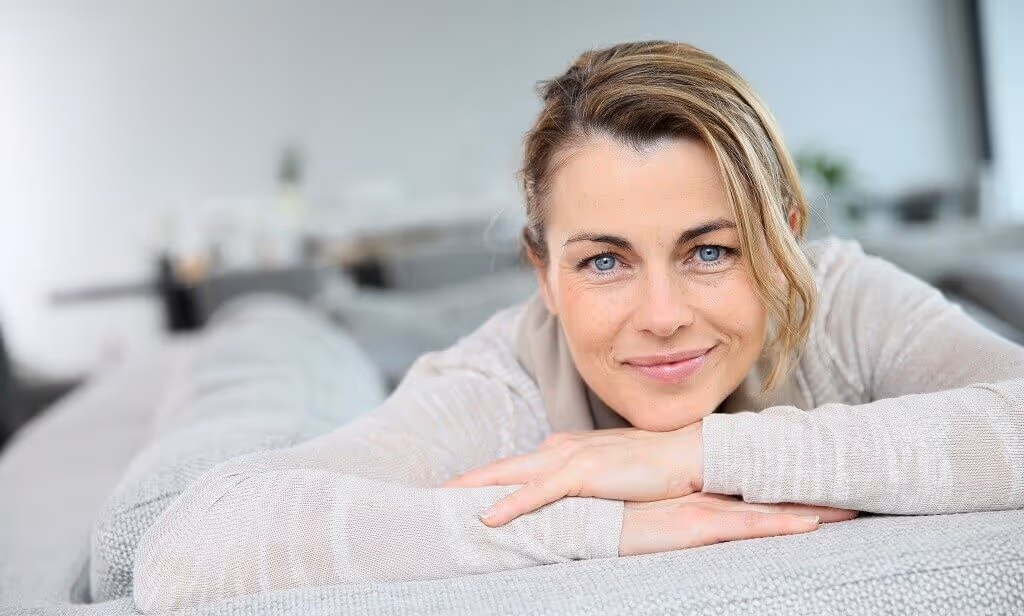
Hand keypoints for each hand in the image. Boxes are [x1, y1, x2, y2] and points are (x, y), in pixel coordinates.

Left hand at [442, 424, 703, 526]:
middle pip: (503, 466)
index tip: (460, 490)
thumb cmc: (655, 465)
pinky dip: (511, 504)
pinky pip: (538, 492)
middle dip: (468, 480)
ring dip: (477, 489)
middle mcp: (562, 448)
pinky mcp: (585, 473)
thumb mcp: (612, 474)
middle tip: (434, 494)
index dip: (488, 478)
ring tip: (444, 502)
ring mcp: (571, 458)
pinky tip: (488, 517)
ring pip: (511, 475)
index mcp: (567, 449)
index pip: (518, 466)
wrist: (689, 453)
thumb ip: (586, 482)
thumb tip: (570, 497)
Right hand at [619, 492, 860, 555]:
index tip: (813, 474)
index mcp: (689, 483)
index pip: (741, 476)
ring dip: (812, 509)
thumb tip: (655, 496)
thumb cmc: (598, 507)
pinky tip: (812, 524)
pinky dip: (781, 526)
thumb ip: (647, 497)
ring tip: (853, 510)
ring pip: (768, 509)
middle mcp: (702, 490)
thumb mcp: (629, 497)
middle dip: (810, 488)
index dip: (777, 473)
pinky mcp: (694, 526)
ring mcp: (701, 507)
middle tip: (855, 487)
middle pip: (765, 488)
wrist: (576, 510)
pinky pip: (746, 527)